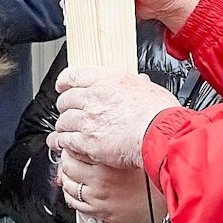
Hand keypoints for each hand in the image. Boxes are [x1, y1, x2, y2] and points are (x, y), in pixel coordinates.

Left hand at [48, 66, 179, 168]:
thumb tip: (139, 81)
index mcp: (107, 80)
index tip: (62, 86)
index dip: (64, 82)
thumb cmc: (160, 114)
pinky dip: (63, 143)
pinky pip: (66, 141)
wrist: (158, 135)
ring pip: (64, 121)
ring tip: (65, 131)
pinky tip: (64, 145)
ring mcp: (88, 119)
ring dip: (64, 126)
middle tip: (67, 111)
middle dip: (64, 106)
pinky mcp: (87, 141)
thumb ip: (136, 84)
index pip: (74, 76)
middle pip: (66, 100)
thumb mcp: (148, 88)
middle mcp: (94, 97)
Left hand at [57, 150, 162, 222]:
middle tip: (71, 159)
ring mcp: (97, 197)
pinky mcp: (99, 212)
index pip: (75, 150)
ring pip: (68, 185)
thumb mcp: (132, 155)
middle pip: (67, 167)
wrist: (165, 203)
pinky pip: (74, 204)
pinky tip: (77, 191)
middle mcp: (100, 181)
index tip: (73, 145)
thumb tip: (90, 142)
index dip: (71, 146)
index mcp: (107, 163)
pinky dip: (71, 196)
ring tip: (74, 174)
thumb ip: (110, 148)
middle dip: (66, 162)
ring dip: (67, 179)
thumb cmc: (153, 178)